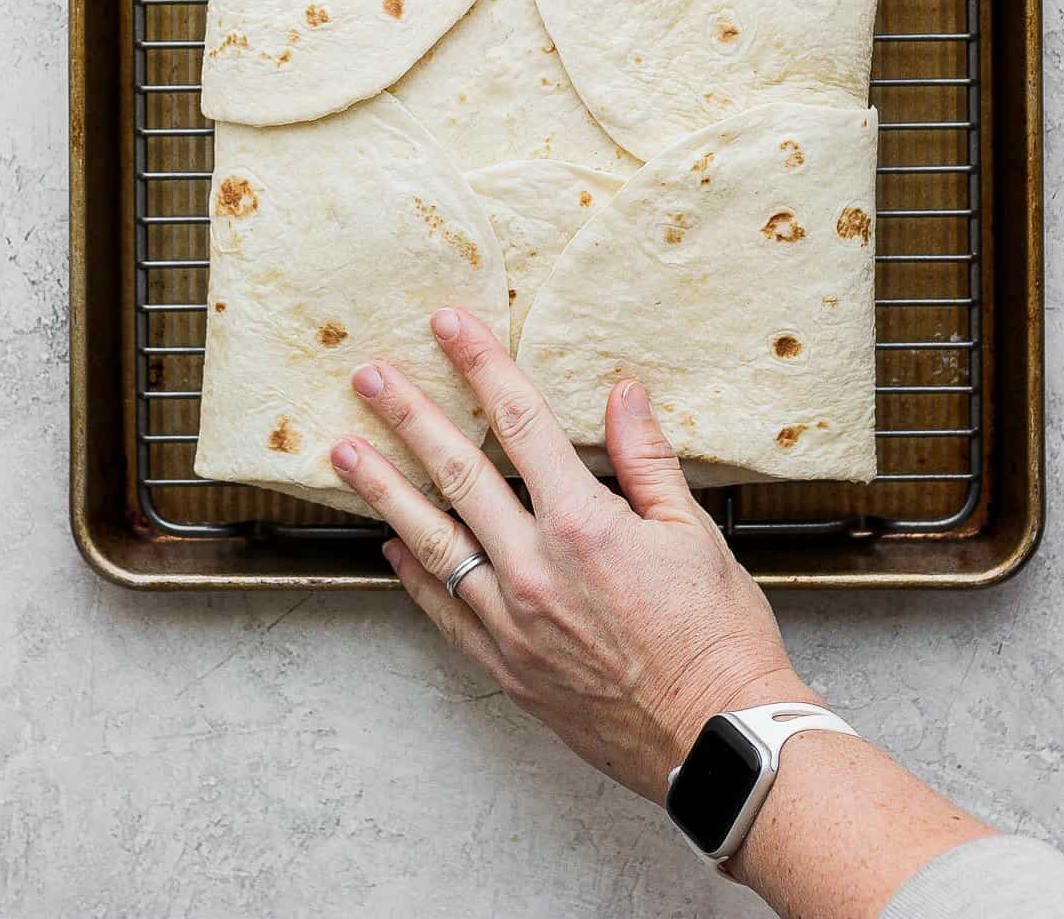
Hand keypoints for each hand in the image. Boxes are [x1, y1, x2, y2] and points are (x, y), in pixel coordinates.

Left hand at [330, 305, 808, 802]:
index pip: (520, 422)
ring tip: (346, 452)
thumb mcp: (693, 533)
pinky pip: (444, 610)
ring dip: (385, 490)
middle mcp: (533, 569)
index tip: (450, 326)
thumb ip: (646, 460)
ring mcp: (511, 622)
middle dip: (408, 417)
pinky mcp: (505, 667)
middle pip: (457, 473)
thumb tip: (622, 396)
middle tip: (368, 377)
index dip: (482, 366)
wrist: (716, 739)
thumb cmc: (717, 639)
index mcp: (583, 525)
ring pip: (432, 540)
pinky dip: (414, 573)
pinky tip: (392, 543)